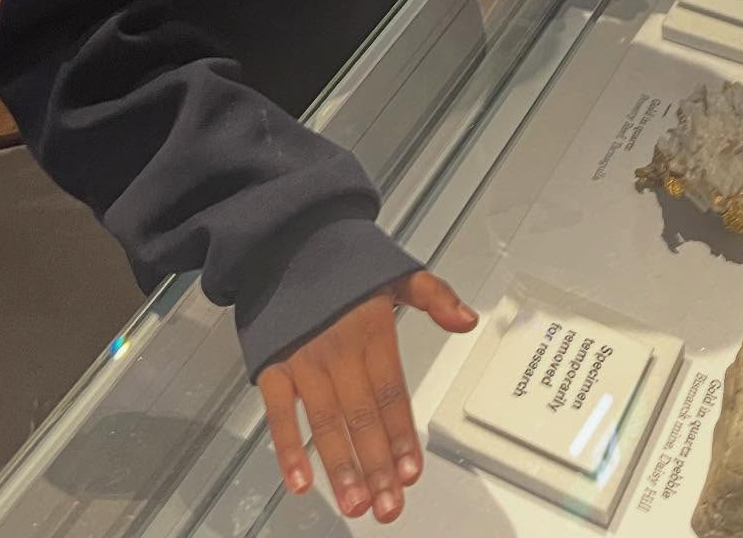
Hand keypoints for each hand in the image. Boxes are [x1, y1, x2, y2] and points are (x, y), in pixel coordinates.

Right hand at [259, 270, 476, 521]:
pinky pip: (278, 411)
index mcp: (372, 328)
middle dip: (377, 465)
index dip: (402, 434)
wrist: (288, 235)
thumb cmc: (345, 257)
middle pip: (362, 416)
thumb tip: (469, 320)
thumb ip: (435, 296)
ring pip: (325, 421)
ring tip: (355, 504)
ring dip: (340, 467)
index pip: (392, 392)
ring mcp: (303, 358)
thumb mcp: (397, 268)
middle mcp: (338, 347)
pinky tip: (300, 481)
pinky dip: (287, 448)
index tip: (413, 472)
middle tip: (388, 506)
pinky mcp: (272, 362)